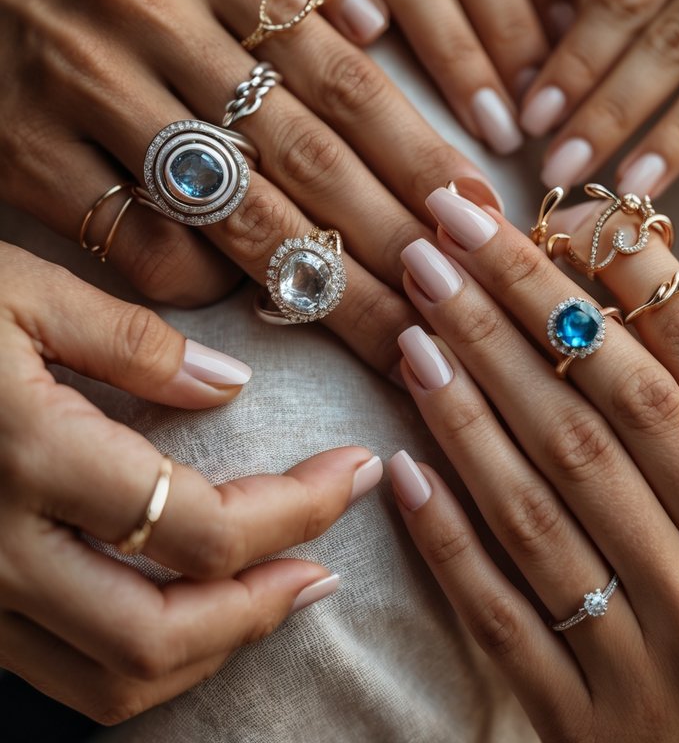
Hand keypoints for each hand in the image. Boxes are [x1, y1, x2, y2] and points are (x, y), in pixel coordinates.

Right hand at [0, 0, 494, 371]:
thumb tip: (382, 39)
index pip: (342, 72)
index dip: (421, 154)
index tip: (480, 217)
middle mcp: (150, 12)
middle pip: (304, 150)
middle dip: (394, 238)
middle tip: (459, 297)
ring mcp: (82, 84)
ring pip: (231, 209)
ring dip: (323, 284)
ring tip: (392, 330)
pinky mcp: (27, 151)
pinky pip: (142, 245)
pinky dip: (206, 285)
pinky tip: (246, 297)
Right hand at [0, 245, 381, 723]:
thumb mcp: (19, 289)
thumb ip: (131, 340)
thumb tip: (231, 389)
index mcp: (31, 455)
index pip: (201, 526)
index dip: (298, 510)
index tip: (354, 471)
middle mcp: (0, 548)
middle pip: (163, 633)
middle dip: (267, 604)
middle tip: (333, 558)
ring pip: (113, 678)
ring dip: (214, 648)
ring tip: (281, 593)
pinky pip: (66, 671)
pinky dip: (149, 658)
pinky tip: (191, 610)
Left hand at [384, 189, 678, 740]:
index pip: (671, 389)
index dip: (603, 296)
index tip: (540, 223)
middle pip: (587, 425)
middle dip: (507, 321)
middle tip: (441, 240)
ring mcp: (636, 665)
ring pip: (534, 508)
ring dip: (464, 409)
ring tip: (413, 325)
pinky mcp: (577, 725)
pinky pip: (499, 617)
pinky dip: (448, 539)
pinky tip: (400, 465)